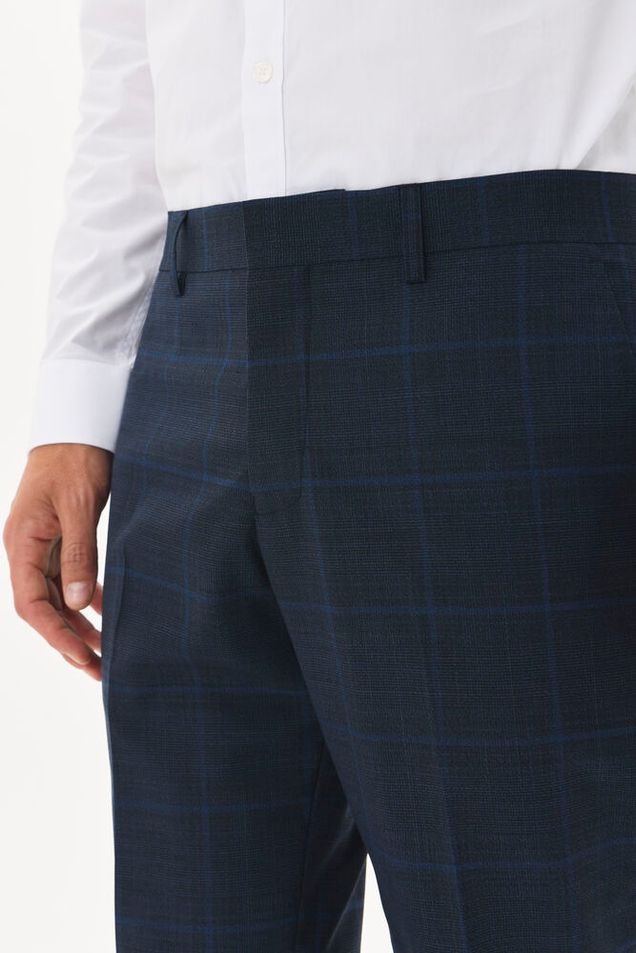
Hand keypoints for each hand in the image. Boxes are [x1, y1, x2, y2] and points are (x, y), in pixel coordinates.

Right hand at [3, 443, 113, 680]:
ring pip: (57, 596)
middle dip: (69, 640)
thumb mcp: (79, 505)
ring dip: (78, 625)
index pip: (31, 604)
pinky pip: (69, 576)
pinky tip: (105, 613)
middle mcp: (27, 548)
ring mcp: (42, 544)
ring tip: (105, 653)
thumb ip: (79, 554)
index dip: (55, 635)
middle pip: (44, 607)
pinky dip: (86, 597)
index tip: (82, 657)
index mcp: (22, 543)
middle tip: (100, 669)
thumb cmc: (76, 458)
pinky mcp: (60, 537)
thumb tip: (78, 605)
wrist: (79, 424)